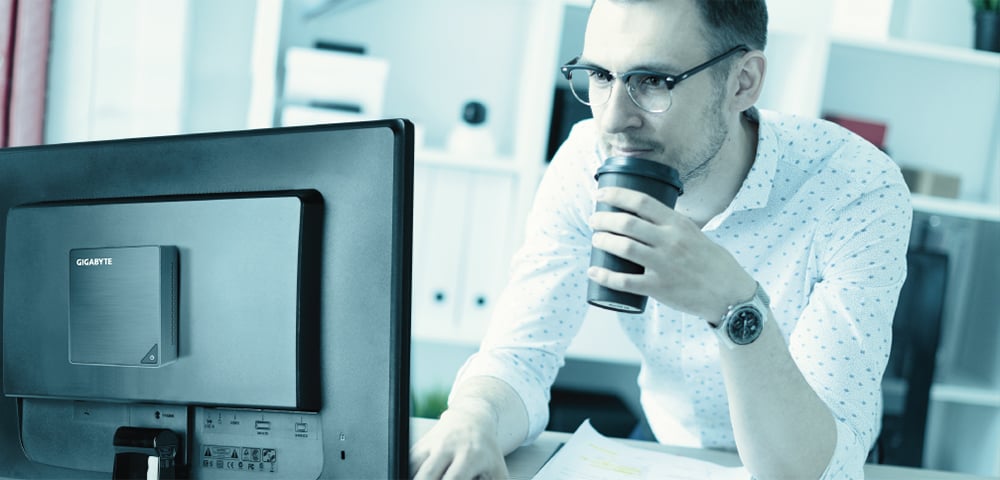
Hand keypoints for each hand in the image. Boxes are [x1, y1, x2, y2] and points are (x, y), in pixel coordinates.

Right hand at [410, 406, 508, 479]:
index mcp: (470, 456)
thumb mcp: (497, 470)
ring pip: (413, 467)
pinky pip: (407, 462)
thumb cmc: (486, 450)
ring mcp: (432, 444)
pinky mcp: (420, 444)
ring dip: (414, 477)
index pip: (453, 479)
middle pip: (427, 475)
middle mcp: (448, 448)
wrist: (472, 417)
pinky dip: (407, 471)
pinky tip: (414, 477)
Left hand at [587, 187, 755, 320]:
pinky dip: (605, 276)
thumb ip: (671, 225)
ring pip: (624, 248)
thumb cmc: (711, 262)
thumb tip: (647, 216)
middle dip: (604, 219)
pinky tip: (593, 272)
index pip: (642, 201)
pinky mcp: (659, 288)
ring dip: (603, 241)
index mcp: (678, 224)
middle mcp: (670, 241)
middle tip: (594, 220)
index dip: (617, 195)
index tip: (601, 194)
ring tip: (595, 239)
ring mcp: (664, 265)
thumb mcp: (695, 234)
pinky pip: (625, 282)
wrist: (729, 293)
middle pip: (627, 223)